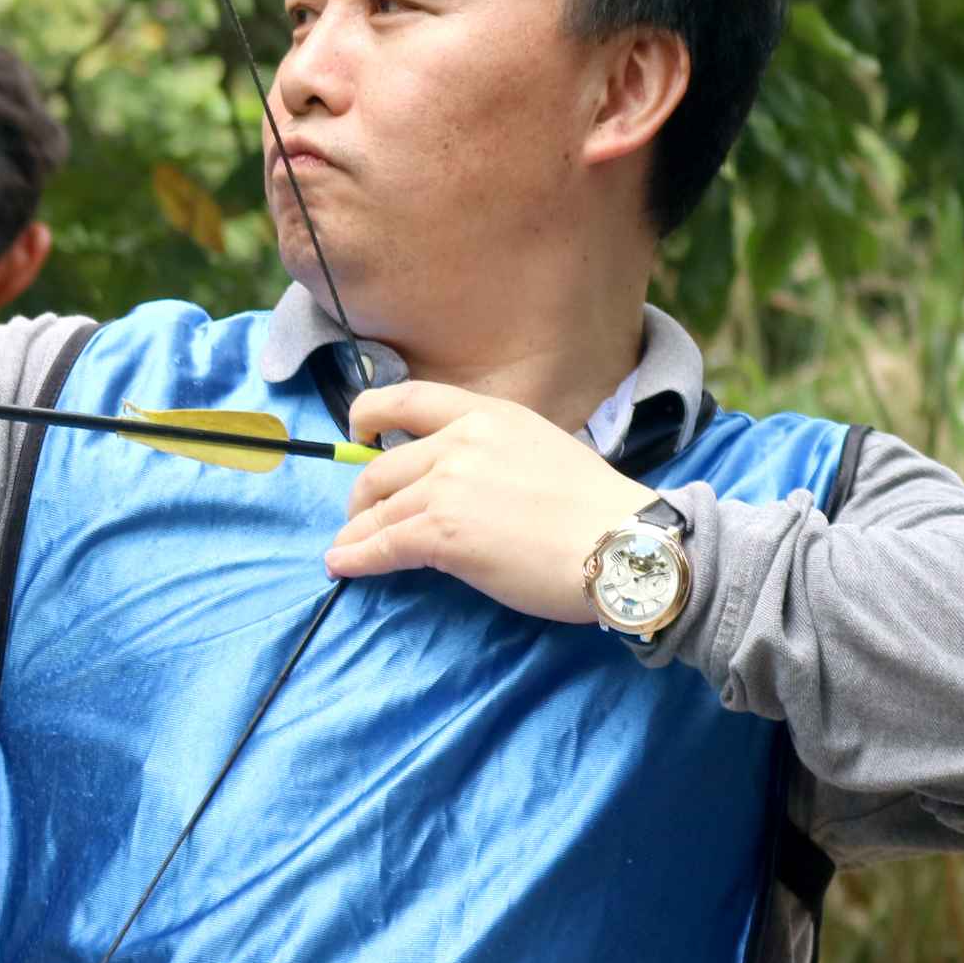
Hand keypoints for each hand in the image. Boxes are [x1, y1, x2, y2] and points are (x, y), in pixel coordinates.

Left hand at [324, 381, 659, 624]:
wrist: (621, 543)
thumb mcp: (540, 448)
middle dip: (362, 495)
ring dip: (356, 532)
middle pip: (383, 466)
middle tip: (360, 515)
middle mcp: (460, 442)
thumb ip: (491, 452)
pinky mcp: (442, 533)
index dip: (369, 414)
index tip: (358, 434)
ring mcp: (448, 486)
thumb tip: (456, 477)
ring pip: (379, 510)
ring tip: (344, 548)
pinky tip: (342, 565)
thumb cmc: (595, 509)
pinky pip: (383, 545)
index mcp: (488, 415)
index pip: (409, 398)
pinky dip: (357, 557)